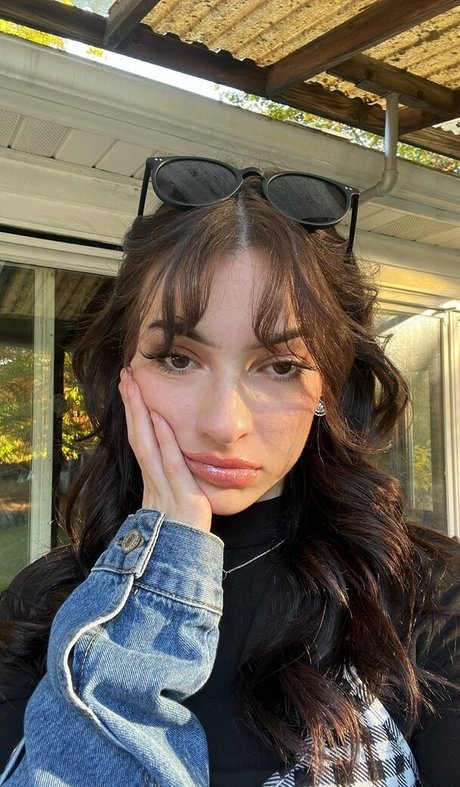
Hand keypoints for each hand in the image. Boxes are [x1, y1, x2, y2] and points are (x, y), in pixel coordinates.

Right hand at [118, 368, 211, 531]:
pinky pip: (171, 465)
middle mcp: (154, 477)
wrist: (183, 560)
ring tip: (133, 385)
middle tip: (125, 375)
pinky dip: (165, 441)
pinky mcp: (182, 496)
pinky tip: (160, 419)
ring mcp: (164, 486)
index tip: (130, 387)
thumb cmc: (181, 530)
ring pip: (146, 444)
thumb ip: (174, 477)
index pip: (140, 438)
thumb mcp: (175, 498)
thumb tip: (175, 453)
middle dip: (131, 404)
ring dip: (139, 413)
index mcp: (153, 476)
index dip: (134, 412)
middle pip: (137, 434)